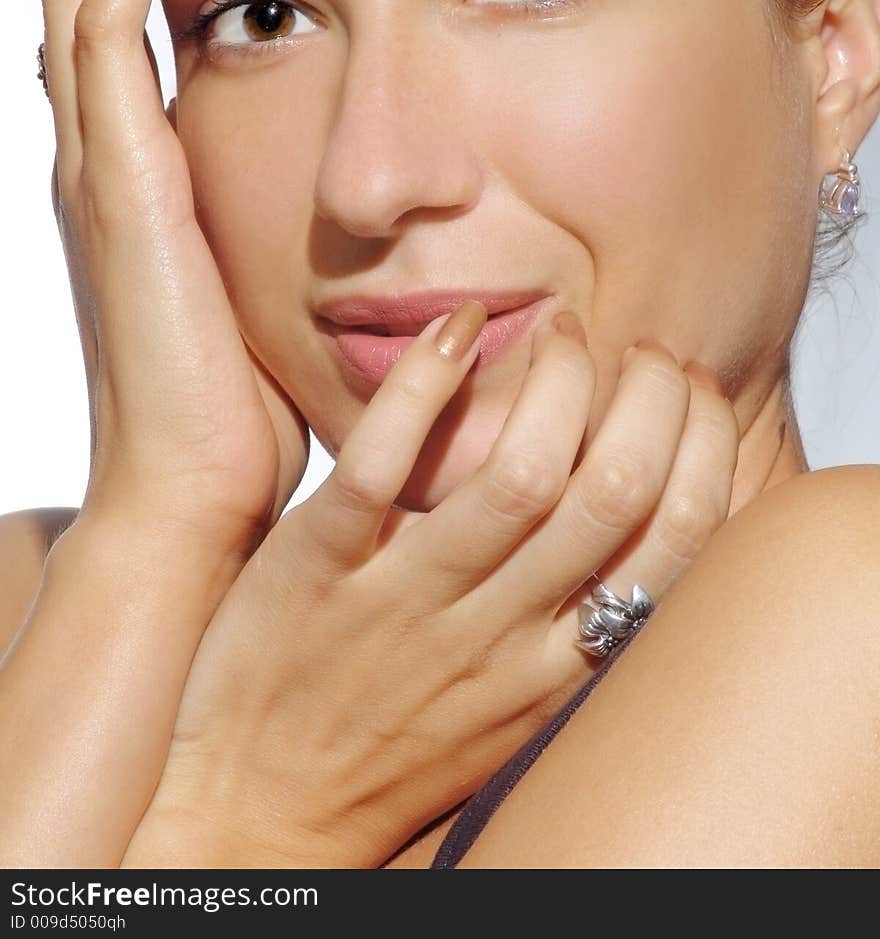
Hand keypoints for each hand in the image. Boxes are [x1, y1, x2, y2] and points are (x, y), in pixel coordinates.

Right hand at [39, 0, 306, 557]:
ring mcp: (100, 168)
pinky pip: (108, 40)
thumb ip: (294, 235)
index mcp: (141, 179)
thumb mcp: (270, 297)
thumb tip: (384, 209)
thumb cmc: (240, 414)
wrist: (195, 496)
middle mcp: (105, 159)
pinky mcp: (119, 187)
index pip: (127, 22)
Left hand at [123, 305, 739, 868]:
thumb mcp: (510, 709)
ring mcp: (404, 602)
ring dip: (559, 381)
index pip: (676, 544)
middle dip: (652, 398)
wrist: (257, 811)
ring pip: (518, 475)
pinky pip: (380, 462)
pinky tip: (458, 330)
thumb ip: (574, 628)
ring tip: (564, 332)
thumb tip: (639, 523)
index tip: (697, 392)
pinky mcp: (314, 567)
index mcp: (553, 669)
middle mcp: (494, 636)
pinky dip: (426, 382)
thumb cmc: (391, 754)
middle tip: (642, 349)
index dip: (706, 447)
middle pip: (613, 493)